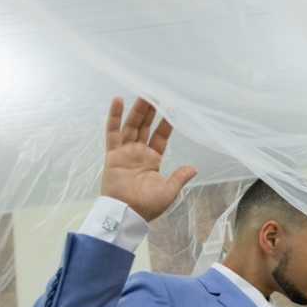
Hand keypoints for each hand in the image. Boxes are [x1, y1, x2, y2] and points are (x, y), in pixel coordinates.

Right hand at [101, 97, 197, 221]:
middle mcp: (138, 152)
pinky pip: (112, 132)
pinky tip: (117, 100)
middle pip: (145, 125)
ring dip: (137, 109)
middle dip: (152, 109)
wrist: (127, 214)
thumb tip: (194, 168)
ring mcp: (125, 152)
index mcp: (152, 159)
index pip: (160, 135)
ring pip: (132, 125)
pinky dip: (114, 116)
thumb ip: (179, 177)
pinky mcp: (112, 154)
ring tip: (144, 92)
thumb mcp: (169, 191)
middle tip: (157, 92)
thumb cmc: (147, 206)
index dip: (167, 122)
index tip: (174, 107)